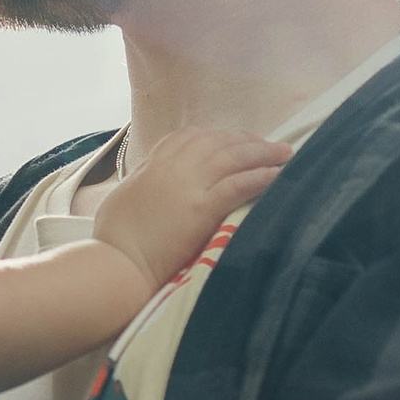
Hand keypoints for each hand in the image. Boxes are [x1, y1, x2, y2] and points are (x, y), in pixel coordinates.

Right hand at [92, 126, 288, 295]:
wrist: (116, 263)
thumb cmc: (114, 237)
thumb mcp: (126, 195)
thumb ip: (147, 180)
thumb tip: (155, 176)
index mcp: (154, 163)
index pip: (191, 136)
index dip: (220, 135)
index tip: (238, 140)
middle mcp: (172, 167)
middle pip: (218, 141)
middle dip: (247, 141)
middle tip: (271, 146)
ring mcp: (187, 186)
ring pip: (232, 157)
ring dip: (262, 153)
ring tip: (285, 154)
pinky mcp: (200, 209)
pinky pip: (237, 185)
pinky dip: (260, 177)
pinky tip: (277, 175)